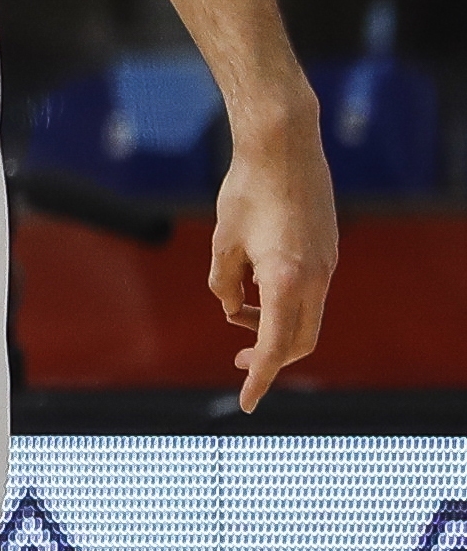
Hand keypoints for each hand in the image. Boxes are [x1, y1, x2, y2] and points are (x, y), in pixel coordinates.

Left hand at [209, 104, 335, 410]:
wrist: (283, 147)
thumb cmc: (245, 192)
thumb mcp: (221, 244)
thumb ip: (224, 286)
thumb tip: (234, 311)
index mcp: (285, 280)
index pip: (272, 346)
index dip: (258, 378)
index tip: (247, 403)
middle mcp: (315, 277)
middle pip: (299, 340)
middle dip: (269, 357)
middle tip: (236, 359)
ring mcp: (327, 263)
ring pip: (307, 317)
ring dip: (274, 325)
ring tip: (239, 307)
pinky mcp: (329, 250)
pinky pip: (310, 291)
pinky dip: (285, 301)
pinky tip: (258, 282)